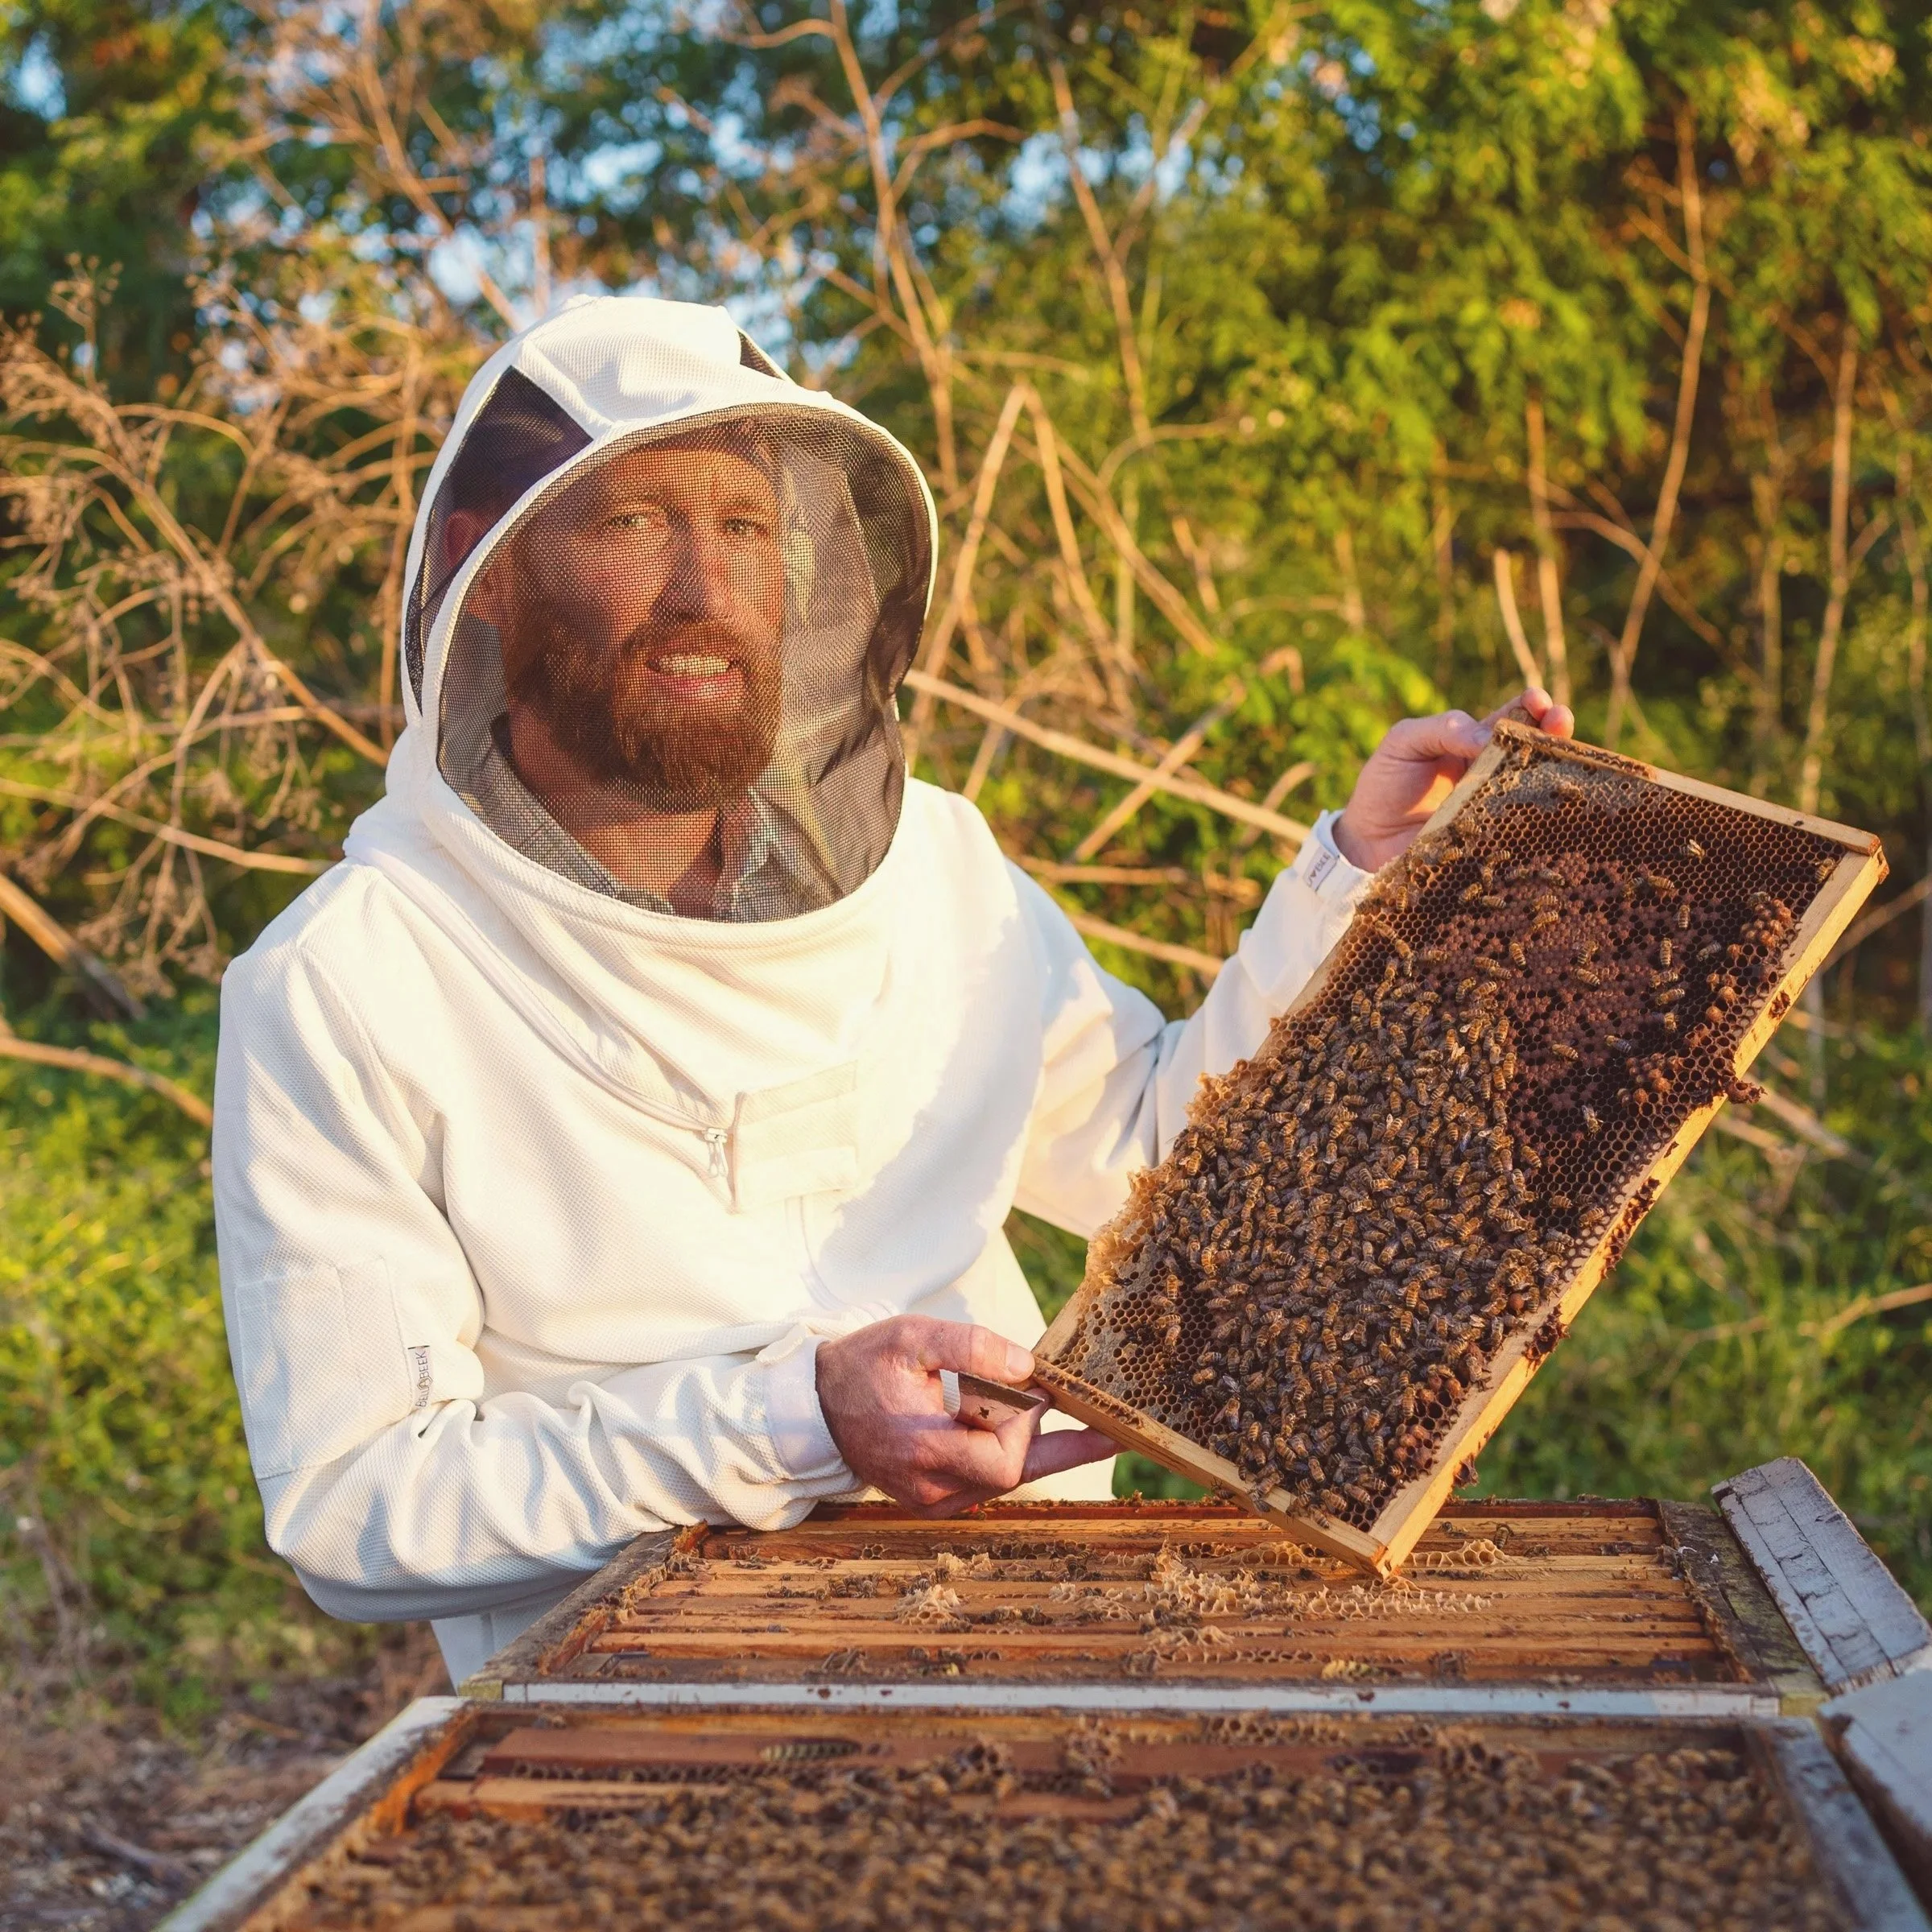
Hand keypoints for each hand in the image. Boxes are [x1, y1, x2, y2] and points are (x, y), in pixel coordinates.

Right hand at [814, 1316, 1113, 1516]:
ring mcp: (931, 1500)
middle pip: (1013, 1475)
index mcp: (924, 1450)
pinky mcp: (932, 1501)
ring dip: (1022, 1442)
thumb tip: (1027, 1366)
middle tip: (1056, 1395)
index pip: (1005, 1463)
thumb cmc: (864, 1366)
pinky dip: (1002, 1453)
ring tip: (1035, 1401)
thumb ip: (971, 1346)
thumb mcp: (911, 1337)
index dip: (1026, 1427)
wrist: (816, 1406)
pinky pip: (984, 1484)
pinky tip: (1004, 1421)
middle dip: (1035, 1433)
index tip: (1030, 1388)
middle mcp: (930, 1488)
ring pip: (1002, 1481)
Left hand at [1331, 686, 1574, 872]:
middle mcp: (1495, 772)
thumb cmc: (1386, 783)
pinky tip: (1549, 807)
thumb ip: (1444, 729)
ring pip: (1538, 785)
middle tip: (1560, 720)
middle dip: (1554, 729)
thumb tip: (1486, 737)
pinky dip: (1539, 817)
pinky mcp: (1494, 840)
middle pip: (1536, 747)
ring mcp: (1498, 807)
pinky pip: (1522, 828)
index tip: (1538, 699)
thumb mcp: (1405, 741)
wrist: (1367, 840)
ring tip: (1564, 755)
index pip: (1513, 717)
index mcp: (1476, 742)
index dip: (1531, 705)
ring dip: (1556, 768)